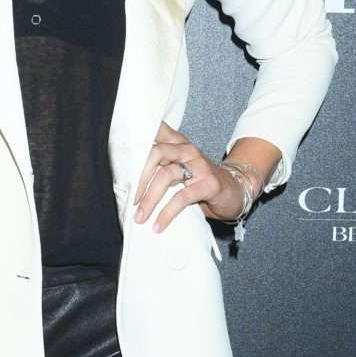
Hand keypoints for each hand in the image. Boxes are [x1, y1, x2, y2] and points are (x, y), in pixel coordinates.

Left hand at [132, 121, 248, 230]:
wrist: (234, 191)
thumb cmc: (200, 182)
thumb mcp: (178, 168)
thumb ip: (158, 166)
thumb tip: (126, 180)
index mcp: (177, 143)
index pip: (155, 131)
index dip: (137, 137)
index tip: (121, 151)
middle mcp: (187, 149)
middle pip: (156, 152)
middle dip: (139, 177)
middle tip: (131, 198)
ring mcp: (199, 165)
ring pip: (166, 176)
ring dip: (149, 199)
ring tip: (140, 217)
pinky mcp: (208, 184)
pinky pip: (182, 197)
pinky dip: (167, 213)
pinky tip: (158, 225)